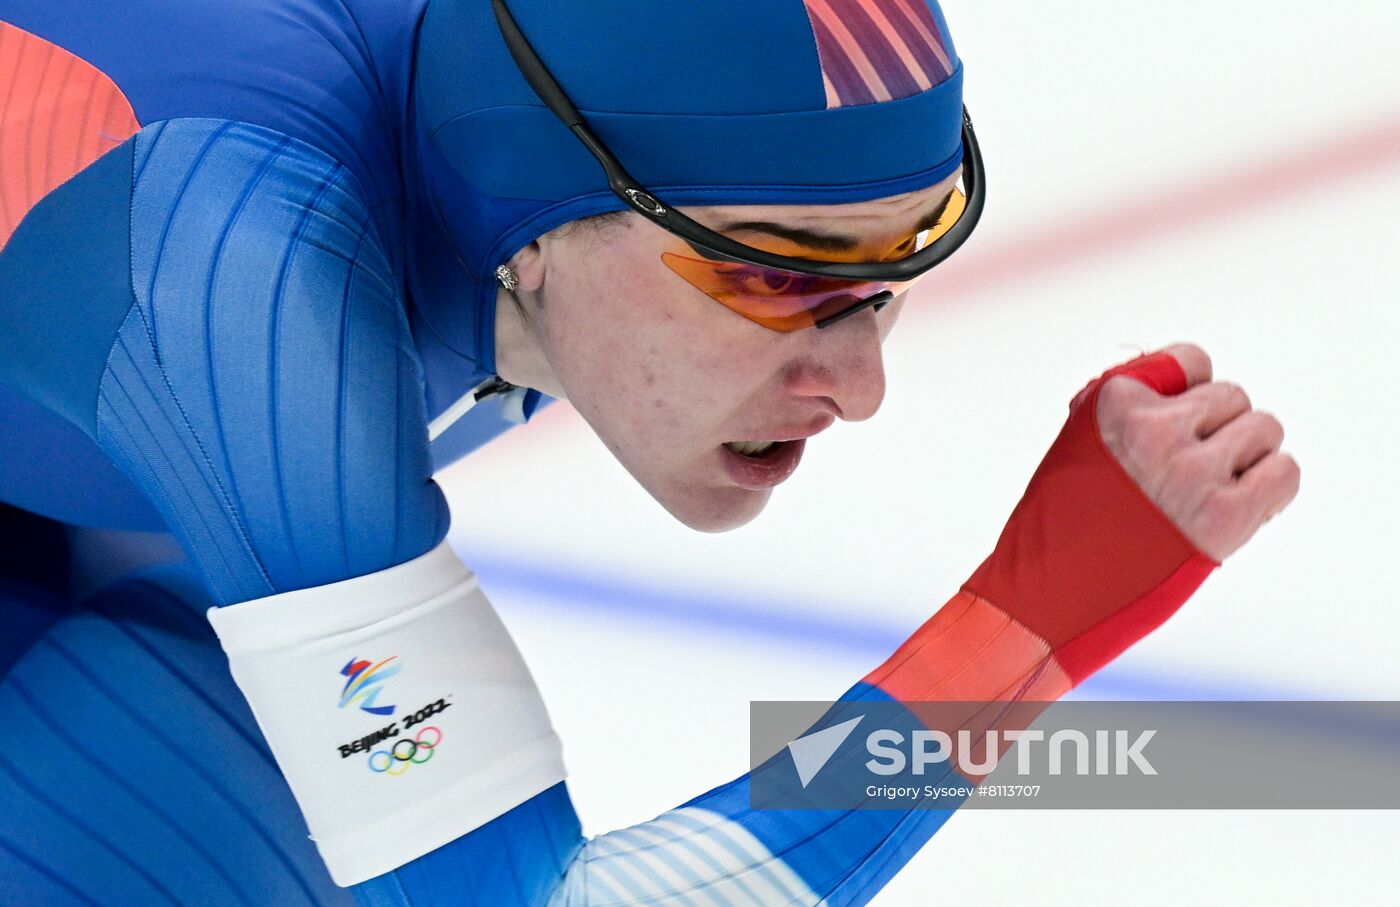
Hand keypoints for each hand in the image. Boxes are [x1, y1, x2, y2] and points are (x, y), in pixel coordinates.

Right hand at [1083, 344, 1300, 562]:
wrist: (1057, 589)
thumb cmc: (1064, 520)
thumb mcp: (1075, 441)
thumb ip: (1124, 406)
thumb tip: (1181, 384)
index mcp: (1116, 403)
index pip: (1192, 360)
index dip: (1192, 393)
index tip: (1180, 423)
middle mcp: (1155, 429)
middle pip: (1234, 397)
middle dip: (1221, 429)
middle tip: (1194, 470)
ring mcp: (1193, 470)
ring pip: (1265, 428)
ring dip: (1249, 457)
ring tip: (1216, 489)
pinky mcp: (1224, 515)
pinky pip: (1284, 471)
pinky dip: (1272, 487)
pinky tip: (1243, 508)